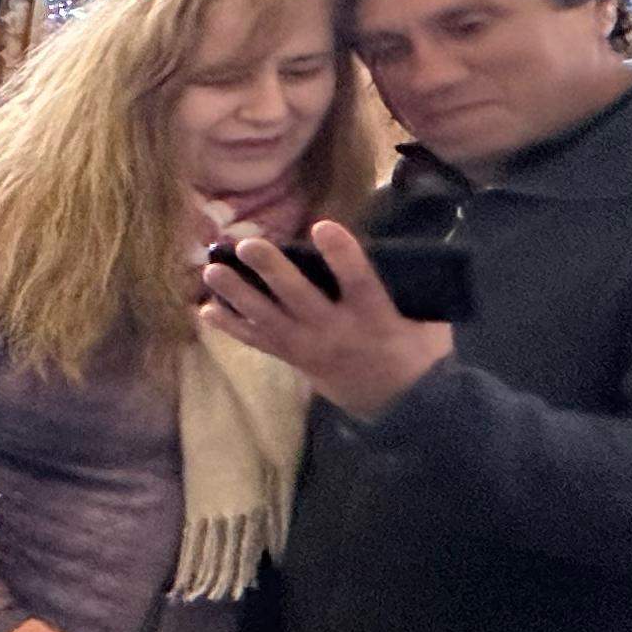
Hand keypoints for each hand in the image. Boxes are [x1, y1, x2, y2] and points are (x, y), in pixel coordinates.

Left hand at [197, 218, 453, 417]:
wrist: (401, 406)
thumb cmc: (417, 353)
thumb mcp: (427, 320)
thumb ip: (410, 289)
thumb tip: (402, 249)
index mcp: (376, 317)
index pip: (360, 281)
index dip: (342, 254)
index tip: (323, 225)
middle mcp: (337, 332)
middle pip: (299, 297)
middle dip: (271, 270)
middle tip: (247, 244)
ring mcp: (311, 348)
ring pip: (269, 319)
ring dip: (238, 294)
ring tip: (212, 269)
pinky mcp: (295, 360)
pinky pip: (258, 343)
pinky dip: (231, 326)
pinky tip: (204, 310)